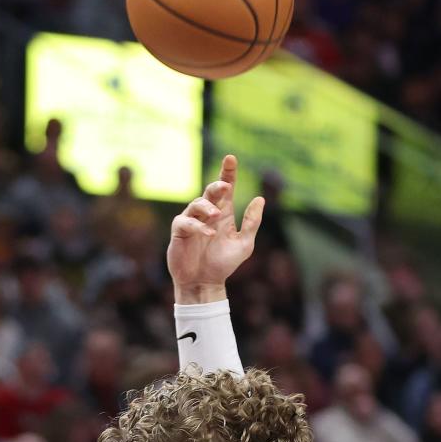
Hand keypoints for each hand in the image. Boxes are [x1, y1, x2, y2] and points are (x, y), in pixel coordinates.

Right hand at [167, 155, 263, 302]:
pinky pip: (186, 222)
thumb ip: (251, 223)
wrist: (205, 283)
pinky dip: (198, 226)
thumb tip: (260, 199)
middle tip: (226, 186)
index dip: (228, 173)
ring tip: (216, 215)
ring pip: (196, 204)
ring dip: (207, 207)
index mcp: (223, 213)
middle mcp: (207, 214)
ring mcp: (192, 221)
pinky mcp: (180, 232)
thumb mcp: (244, 244)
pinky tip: (209, 233)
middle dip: (217, 185)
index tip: (231, 158)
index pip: (225, 188)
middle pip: (210, 191)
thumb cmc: (223, 263)